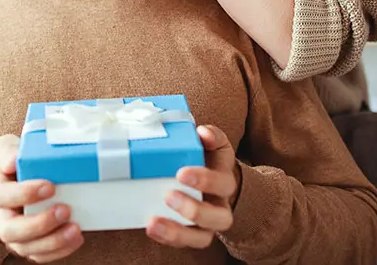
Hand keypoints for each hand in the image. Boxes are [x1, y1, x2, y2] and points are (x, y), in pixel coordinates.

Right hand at [0, 134, 83, 261]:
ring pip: (26, 247)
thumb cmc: (10, 162)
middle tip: (64, 210)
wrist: (9, 180)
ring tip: (75, 229)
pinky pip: (40, 255)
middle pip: (11, 230)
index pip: (1, 197)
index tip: (49, 186)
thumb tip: (13, 161)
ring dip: (52, 241)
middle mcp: (0, 217)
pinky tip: (76, 238)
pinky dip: (59, 251)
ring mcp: (13, 234)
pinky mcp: (28, 244)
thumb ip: (7, 151)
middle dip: (39, 224)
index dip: (25, 194)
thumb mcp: (4, 148)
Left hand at [146, 125, 239, 249]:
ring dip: (178, 232)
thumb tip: (203, 132)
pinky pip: (186, 243)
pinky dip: (168, 238)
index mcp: (225, 181)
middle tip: (169, 196)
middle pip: (218, 217)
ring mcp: (208, 225)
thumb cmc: (210, 160)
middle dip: (193, 209)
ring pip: (202, 238)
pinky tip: (151, 228)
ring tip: (155, 223)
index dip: (206, 180)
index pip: (223, 183)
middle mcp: (221, 206)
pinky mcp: (194, 234)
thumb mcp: (215, 145)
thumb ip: (212, 136)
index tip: (181, 173)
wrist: (216, 183)